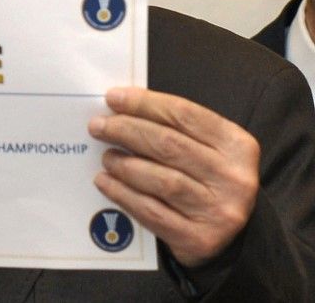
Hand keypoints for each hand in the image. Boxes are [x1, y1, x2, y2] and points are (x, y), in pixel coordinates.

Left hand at [89, 87, 258, 267]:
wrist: (229, 237)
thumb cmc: (206, 181)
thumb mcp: (205, 149)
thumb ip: (172, 127)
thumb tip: (120, 107)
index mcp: (237, 146)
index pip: (184, 114)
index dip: (144, 103)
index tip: (113, 98)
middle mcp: (233, 178)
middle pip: (169, 144)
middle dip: (127, 130)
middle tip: (99, 126)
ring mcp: (218, 211)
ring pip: (161, 179)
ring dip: (124, 164)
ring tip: (106, 156)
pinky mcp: (198, 239)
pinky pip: (151, 211)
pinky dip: (123, 193)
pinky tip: (105, 182)